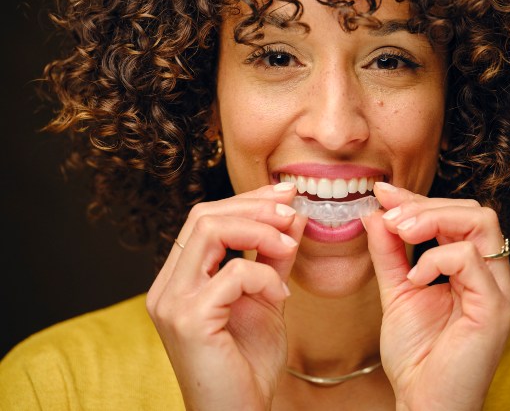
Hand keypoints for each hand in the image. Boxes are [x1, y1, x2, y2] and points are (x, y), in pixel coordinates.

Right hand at [146, 183, 306, 410]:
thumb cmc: (248, 364)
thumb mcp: (266, 298)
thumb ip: (274, 257)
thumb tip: (291, 214)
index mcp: (180, 279)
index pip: (204, 219)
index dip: (246, 200)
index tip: (284, 195)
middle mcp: (167, 287)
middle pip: (203, 216)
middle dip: (254, 207)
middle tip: (292, 212)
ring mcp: (172, 302)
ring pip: (209, 231)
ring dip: (259, 230)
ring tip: (289, 247)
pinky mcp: (189, 320)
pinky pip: (233, 274)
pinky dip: (264, 275)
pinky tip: (280, 295)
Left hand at [363, 184, 509, 410]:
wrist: (423, 402)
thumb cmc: (417, 355)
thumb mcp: (398, 290)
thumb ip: (390, 251)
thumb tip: (377, 212)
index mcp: (477, 270)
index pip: (459, 217)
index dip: (420, 201)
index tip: (383, 194)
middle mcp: (496, 276)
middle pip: (475, 212)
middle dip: (426, 206)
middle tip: (390, 216)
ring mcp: (501, 291)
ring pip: (481, 223)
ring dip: (432, 220)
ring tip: (399, 233)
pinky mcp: (497, 308)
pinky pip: (470, 259)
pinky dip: (436, 258)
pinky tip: (416, 277)